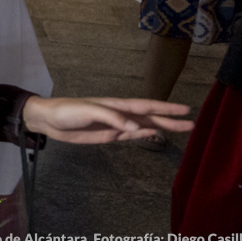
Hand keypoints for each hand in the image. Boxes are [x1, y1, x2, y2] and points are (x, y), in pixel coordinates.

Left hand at [21, 95, 192, 144]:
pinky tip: (156, 134)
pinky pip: (132, 135)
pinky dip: (145, 135)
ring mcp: (116, 124)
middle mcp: (120, 114)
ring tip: (182, 129)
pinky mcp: (109, 135)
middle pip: (150, 117)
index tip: (185, 109)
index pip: (146, 105)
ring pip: (145, 126)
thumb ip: (112, 118)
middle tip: (193, 124)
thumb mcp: (88, 111)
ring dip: (162, 127)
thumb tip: (137, 128)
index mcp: (116, 104)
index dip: (166, 107)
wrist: (48, 121)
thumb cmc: (66, 111)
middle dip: (171, 120)